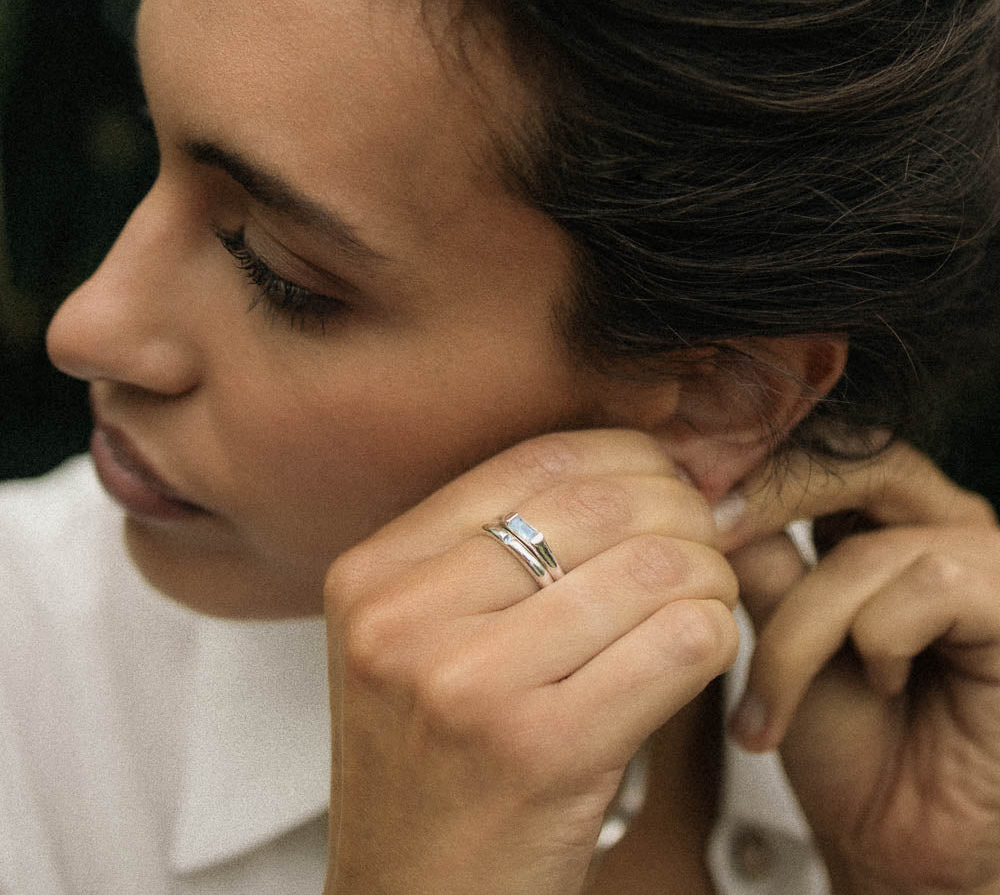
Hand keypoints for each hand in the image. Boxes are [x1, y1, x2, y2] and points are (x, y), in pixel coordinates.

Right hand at [321, 429, 738, 894]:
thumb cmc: (436, 768)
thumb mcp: (422, 640)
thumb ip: (503, 552)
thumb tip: (650, 467)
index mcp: (374, 575)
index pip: (533, 459)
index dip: (628, 454)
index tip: (672, 475)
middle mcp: (404, 618)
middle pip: (597, 503)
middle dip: (683, 507)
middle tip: (712, 531)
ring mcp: (467, 683)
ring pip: (651, 567)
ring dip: (709, 572)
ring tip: (709, 593)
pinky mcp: (541, 751)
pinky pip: (679, 642)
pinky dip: (716, 631)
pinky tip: (704, 646)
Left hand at [722, 442, 999, 893]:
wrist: (894, 840)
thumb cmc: (841, 739)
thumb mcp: (777, 626)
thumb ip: (756, 554)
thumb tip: (702, 488)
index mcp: (879, 515)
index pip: (816, 447)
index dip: (748, 462)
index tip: (673, 487)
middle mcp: (937, 520)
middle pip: (851, 459)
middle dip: (768, 500)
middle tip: (707, 536)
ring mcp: (983, 556)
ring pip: (863, 551)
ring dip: (802, 634)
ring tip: (772, 703)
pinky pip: (923, 588)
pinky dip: (875, 647)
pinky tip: (885, 690)